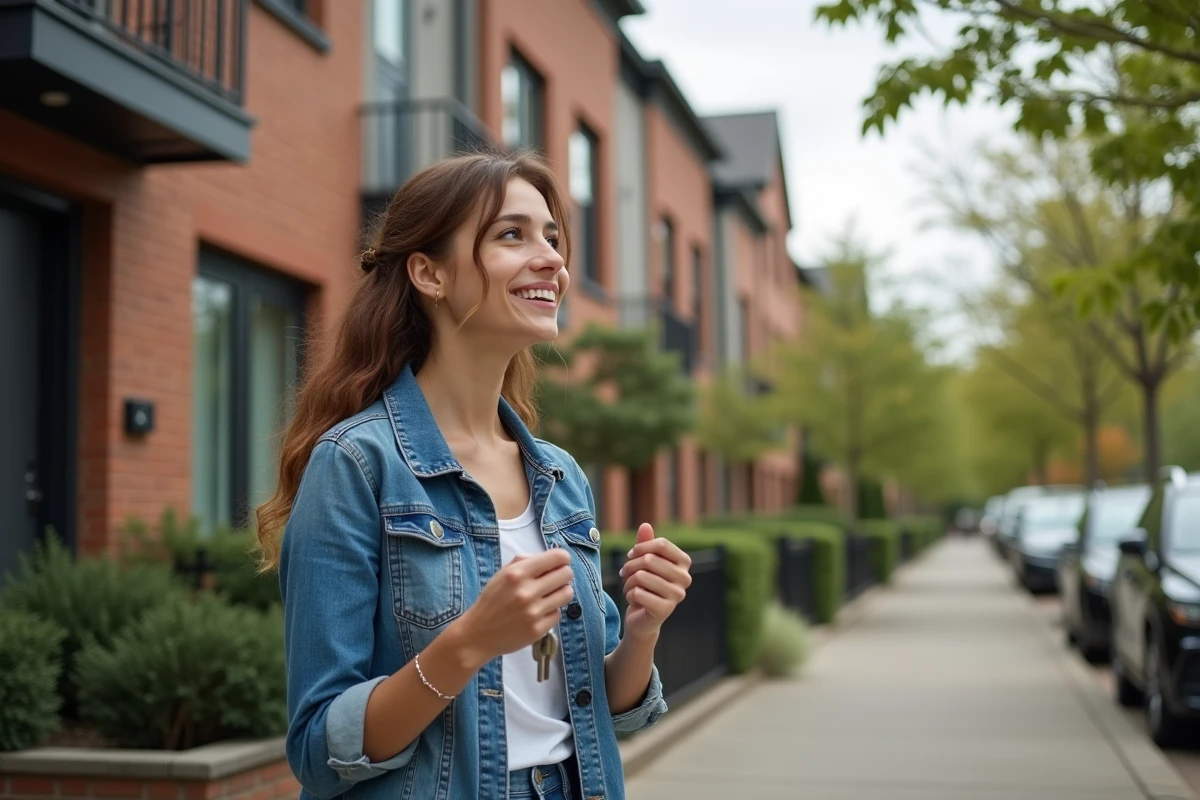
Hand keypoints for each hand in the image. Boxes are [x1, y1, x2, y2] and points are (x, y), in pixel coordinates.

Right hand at [455, 548, 573, 662]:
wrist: (478, 634)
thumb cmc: (492, 600)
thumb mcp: (502, 574)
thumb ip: (526, 562)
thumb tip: (554, 559)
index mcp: (517, 573)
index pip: (557, 557)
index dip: (563, 558)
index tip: (560, 563)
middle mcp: (526, 592)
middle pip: (566, 574)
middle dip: (563, 575)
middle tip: (554, 580)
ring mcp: (533, 612)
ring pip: (567, 593)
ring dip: (561, 592)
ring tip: (549, 595)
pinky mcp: (538, 630)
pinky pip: (558, 613)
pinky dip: (551, 611)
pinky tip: (539, 612)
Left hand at [619, 523, 691, 641]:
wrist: (642, 618)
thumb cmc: (644, 585)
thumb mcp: (644, 562)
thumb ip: (646, 543)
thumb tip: (645, 525)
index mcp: (684, 562)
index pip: (661, 544)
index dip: (641, 547)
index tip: (630, 555)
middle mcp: (685, 578)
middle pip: (649, 560)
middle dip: (630, 566)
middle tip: (625, 574)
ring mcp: (677, 595)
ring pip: (641, 577)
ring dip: (628, 582)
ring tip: (630, 587)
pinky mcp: (665, 609)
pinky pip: (637, 593)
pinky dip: (629, 595)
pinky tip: (634, 600)